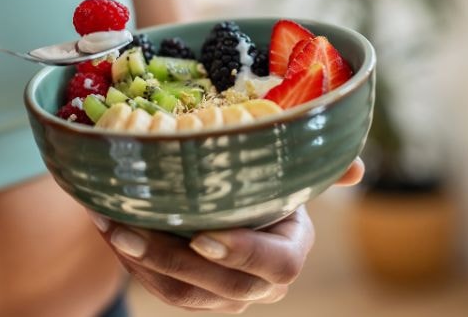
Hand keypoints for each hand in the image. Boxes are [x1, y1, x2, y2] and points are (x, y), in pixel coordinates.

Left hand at [90, 158, 363, 312]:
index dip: (243, 254)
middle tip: (132, 228)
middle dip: (172, 259)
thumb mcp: (290, 176)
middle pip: (220, 286)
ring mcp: (222, 297)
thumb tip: (358, 169)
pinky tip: (109, 228)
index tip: (206, 235)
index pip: (277, 265)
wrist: (234, 213)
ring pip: (180, 292)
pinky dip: (131, 261)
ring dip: (140, 260)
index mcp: (289, 252)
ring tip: (110, 225)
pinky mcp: (190, 297)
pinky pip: (158, 287)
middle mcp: (258, 284)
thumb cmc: (266, 188)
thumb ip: (320, 171)